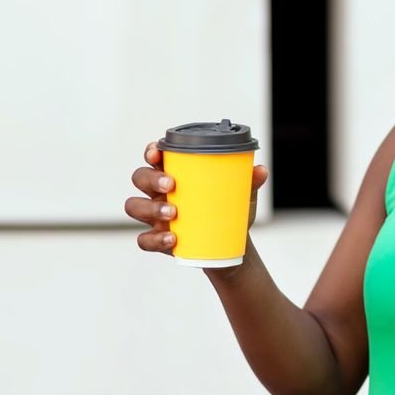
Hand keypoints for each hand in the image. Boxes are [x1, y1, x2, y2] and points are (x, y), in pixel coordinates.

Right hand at [124, 140, 269, 254]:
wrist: (229, 243)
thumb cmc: (229, 209)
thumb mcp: (241, 194)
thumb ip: (250, 181)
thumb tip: (260, 170)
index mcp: (175, 173)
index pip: (154, 156)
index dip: (151, 151)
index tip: (157, 153)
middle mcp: (158, 192)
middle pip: (139, 177)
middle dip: (151, 179)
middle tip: (171, 185)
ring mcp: (154, 215)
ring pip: (134, 206)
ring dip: (150, 208)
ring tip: (174, 214)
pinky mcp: (156, 238)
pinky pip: (143, 239)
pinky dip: (154, 239)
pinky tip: (173, 239)